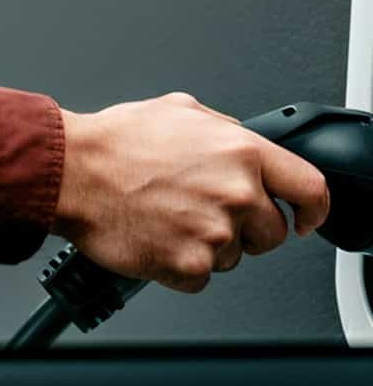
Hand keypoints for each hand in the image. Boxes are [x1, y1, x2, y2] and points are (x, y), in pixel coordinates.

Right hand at [52, 91, 329, 293]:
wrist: (74, 172)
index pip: (309, 188)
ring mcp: (215, 232)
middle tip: (202, 208)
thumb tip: (241, 145)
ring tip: (169, 215)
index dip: (312, 209)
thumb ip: (224, 129)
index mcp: (239, 151)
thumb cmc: (116, 141)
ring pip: (235, 255)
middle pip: (271, 231)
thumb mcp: (179, 110)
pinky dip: (182, 263)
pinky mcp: (190, 265)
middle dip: (244, 225)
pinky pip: (203, 276)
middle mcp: (235, 192)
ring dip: (209, 243)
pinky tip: (158, 235)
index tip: (303, 217)